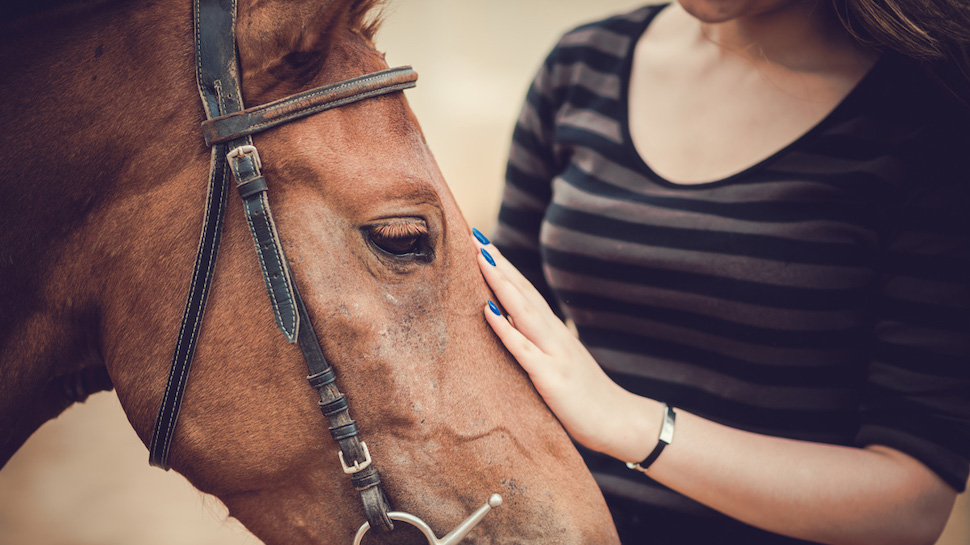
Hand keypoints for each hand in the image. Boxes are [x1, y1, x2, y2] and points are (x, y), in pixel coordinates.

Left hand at [472, 232, 659, 461]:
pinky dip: (505, 327)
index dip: (505, 268)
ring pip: (523, 310)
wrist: (620, 422)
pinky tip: (488, 310)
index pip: (526, 292)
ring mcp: (554, 354)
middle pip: (523, 292)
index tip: (482, 244)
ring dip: (501, 283)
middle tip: (475, 236)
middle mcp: (554, 335)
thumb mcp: (560, 364)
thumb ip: (538, 346)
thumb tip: (509, 328)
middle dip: (498, 264)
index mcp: (554, 332)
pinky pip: (523, 349)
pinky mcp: (551, 377)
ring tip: (480, 258)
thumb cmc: (586, 398)